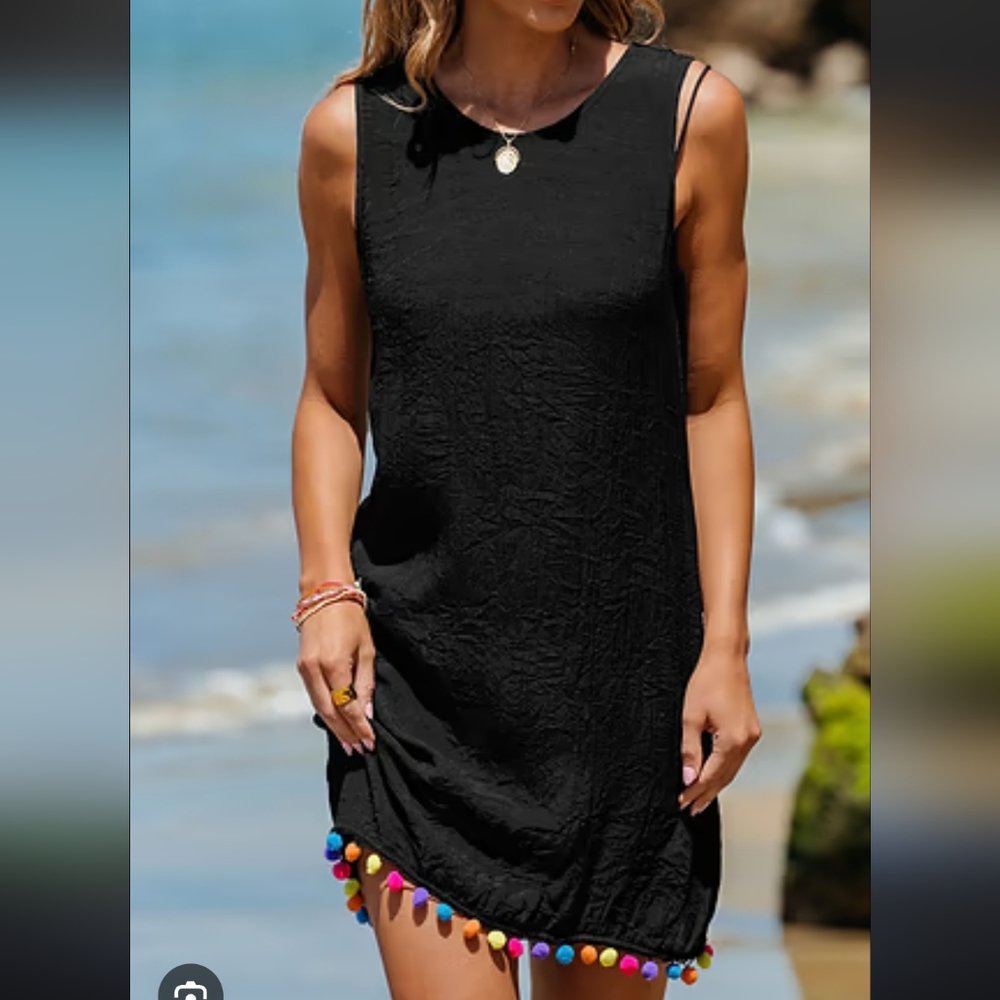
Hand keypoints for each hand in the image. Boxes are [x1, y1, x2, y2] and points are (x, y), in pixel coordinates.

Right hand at [296, 600, 376, 755]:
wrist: (324, 594)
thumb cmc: (351, 619)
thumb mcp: (366, 650)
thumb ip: (365, 684)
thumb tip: (367, 713)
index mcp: (333, 664)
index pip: (347, 705)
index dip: (358, 726)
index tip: (370, 741)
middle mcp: (314, 669)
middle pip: (329, 712)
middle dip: (344, 733)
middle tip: (359, 750)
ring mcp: (304, 669)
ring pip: (318, 707)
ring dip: (334, 727)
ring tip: (349, 742)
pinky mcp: (300, 667)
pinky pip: (314, 696)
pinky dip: (325, 711)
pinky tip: (336, 722)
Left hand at [678, 649, 760, 815]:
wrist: (726, 657)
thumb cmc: (705, 682)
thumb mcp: (690, 716)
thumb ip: (689, 750)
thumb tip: (688, 779)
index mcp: (733, 740)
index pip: (711, 776)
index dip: (695, 791)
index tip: (680, 804)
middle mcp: (748, 741)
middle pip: (724, 777)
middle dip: (706, 794)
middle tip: (690, 810)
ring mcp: (752, 735)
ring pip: (732, 769)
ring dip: (716, 784)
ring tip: (700, 799)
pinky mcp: (752, 728)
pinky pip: (737, 757)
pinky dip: (724, 769)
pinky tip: (714, 775)